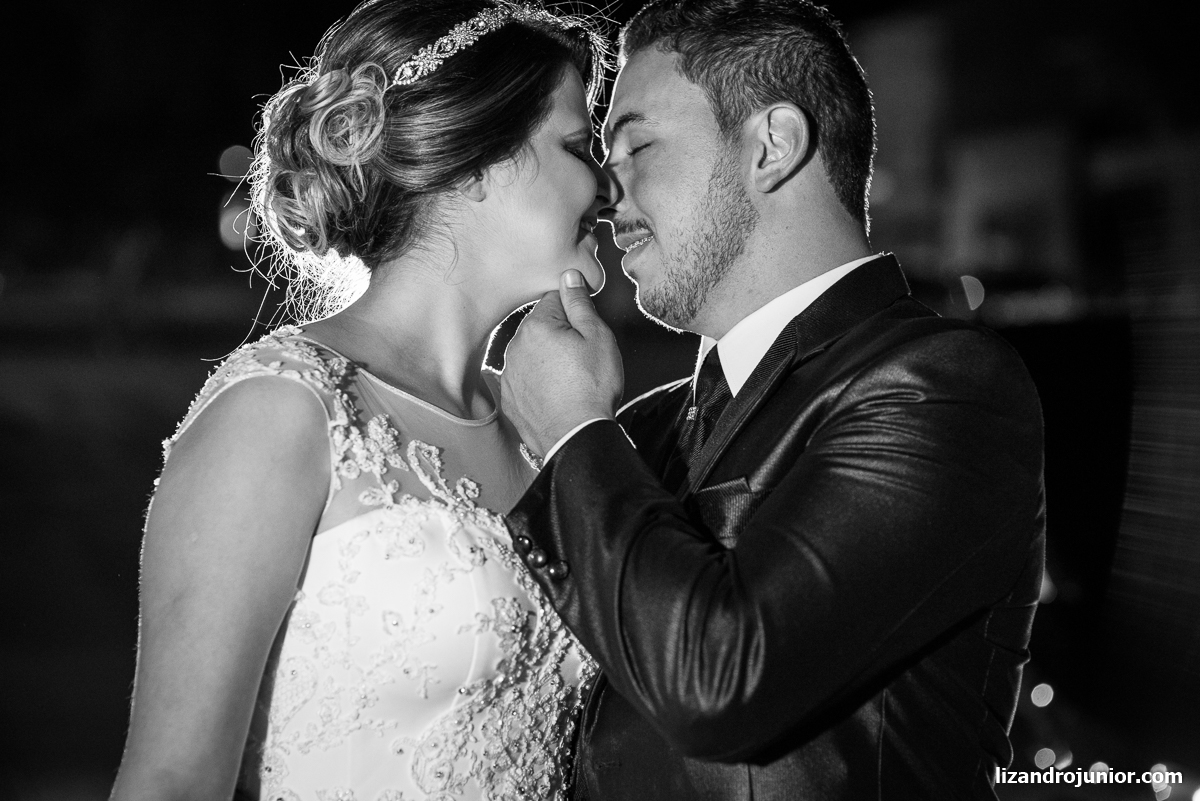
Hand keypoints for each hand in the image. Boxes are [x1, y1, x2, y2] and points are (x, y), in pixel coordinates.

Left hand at [502, 269, 623, 458]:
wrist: (576, 437)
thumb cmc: (592, 387)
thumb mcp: (597, 337)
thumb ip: (579, 303)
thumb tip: (569, 276)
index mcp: (536, 326)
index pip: (554, 300)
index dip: (575, 314)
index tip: (586, 332)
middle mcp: (514, 347)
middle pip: (540, 328)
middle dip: (559, 336)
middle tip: (582, 360)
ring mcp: (508, 375)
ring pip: (531, 354)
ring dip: (547, 360)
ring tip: (570, 381)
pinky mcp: (509, 400)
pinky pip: (524, 381)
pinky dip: (537, 384)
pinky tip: (555, 395)